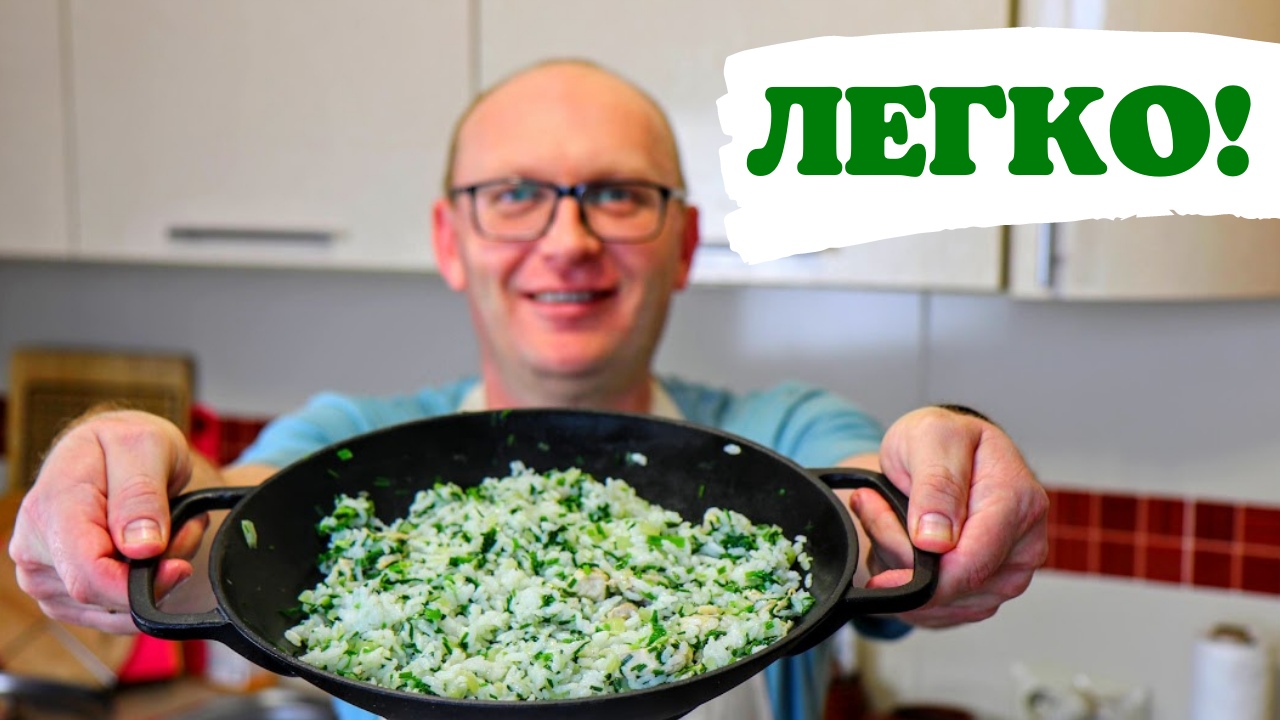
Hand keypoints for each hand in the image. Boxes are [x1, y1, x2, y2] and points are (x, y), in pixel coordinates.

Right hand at [7, 410, 206, 632]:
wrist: (114, 452)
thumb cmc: (128, 444)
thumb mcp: (146, 447)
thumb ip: (142, 495)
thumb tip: (141, 548)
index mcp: (51, 510)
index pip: (88, 576)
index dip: (138, 585)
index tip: (179, 567)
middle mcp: (34, 549)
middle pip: (104, 596)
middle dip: (157, 571)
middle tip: (186, 525)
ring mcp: (43, 576)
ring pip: (113, 609)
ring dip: (155, 578)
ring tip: (170, 529)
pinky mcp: (61, 595)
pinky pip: (113, 613)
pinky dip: (142, 589)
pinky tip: (153, 552)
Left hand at [850, 405, 1048, 627]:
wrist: (942, 451)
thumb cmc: (942, 440)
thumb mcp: (932, 437)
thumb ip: (937, 485)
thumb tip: (938, 541)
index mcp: (1019, 503)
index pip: (972, 564)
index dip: (921, 572)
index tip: (881, 549)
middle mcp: (1024, 546)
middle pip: (954, 586)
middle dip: (900, 555)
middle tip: (873, 506)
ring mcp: (1007, 575)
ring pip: (941, 603)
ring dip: (898, 567)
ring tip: (884, 515)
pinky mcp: (985, 593)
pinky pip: (936, 610)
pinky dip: (906, 582)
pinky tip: (897, 544)